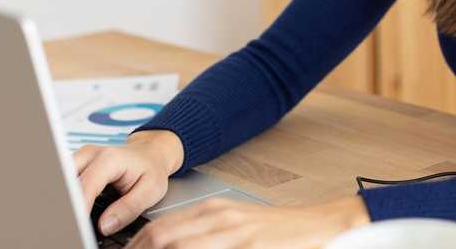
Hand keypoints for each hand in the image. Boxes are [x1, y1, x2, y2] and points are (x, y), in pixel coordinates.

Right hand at [73, 129, 185, 235]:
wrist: (150, 154)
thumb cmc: (151, 170)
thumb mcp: (151, 190)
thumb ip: (129, 208)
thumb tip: (105, 226)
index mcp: (110, 158)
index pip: (86, 185)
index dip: (79, 207)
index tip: (76, 226)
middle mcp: (91, 154)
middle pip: (66, 180)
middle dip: (65, 203)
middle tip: (69, 224)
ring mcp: (81, 158)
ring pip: (60, 179)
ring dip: (62, 199)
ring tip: (69, 219)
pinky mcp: (76, 165)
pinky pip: (63, 181)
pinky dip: (64, 196)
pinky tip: (70, 210)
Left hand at [124, 195, 369, 248]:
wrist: (320, 226)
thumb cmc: (278, 231)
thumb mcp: (235, 225)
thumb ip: (202, 233)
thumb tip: (166, 245)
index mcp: (213, 211)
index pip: (159, 229)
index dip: (135, 247)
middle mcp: (221, 220)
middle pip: (163, 239)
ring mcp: (236, 236)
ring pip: (180, 248)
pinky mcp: (251, 248)